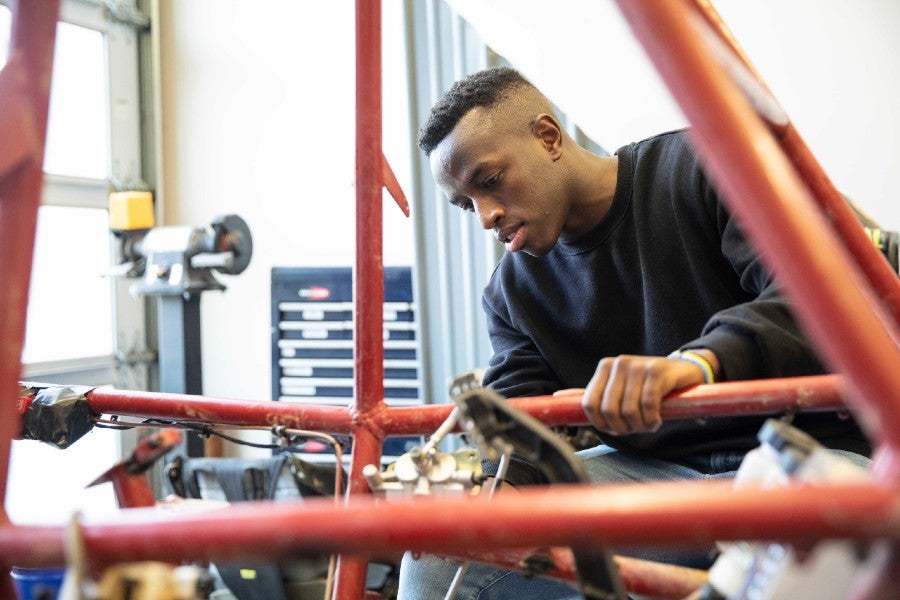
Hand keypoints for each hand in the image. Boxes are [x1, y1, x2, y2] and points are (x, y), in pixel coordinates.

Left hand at [581, 352, 717, 435]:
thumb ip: (593, 393)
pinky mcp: (657, 371)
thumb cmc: (647, 385)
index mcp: (604, 368)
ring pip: (628, 410)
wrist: (683, 371)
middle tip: (635, 429)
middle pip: (608, 410)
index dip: (600, 424)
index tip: (615, 430)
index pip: (589, 404)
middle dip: (622, 428)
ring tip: (648, 424)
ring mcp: (637, 365)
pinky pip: (648, 406)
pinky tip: (657, 419)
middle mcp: (618, 363)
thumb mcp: (619, 387)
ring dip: (640, 426)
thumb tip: (557, 397)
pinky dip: (652, 420)